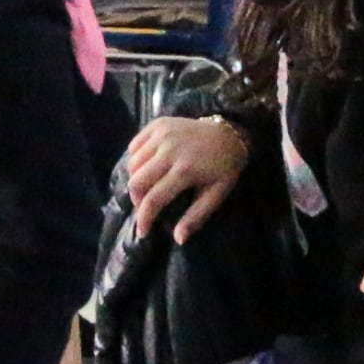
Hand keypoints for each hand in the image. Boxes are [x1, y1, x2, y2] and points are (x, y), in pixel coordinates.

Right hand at [125, 117, 248, 241]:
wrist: (230, 132)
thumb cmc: (224, 168)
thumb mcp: (216, 195)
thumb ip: (196, 217)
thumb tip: (178, 239)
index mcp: (185, 170)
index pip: (153, 199)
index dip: (144, 218)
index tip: (143, 232)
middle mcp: (170, 150)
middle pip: (136, 181)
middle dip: (137, 200)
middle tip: (146, 207)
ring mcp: (163, 134)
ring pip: (132, 164)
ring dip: (136, 179)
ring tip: (147, 188)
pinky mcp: (158, 124)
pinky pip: (134, 146)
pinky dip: (136, 159)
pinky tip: (147, 166)